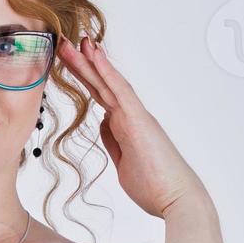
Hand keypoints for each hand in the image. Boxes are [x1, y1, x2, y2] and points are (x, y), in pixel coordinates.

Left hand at [57, 36, 206, 217]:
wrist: (177, 201)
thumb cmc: (155, 187)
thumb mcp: (124, 163)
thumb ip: (114, 142)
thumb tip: (105, 126)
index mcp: (126, 127)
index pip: (101, 97)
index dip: (87, 79)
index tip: (71, 63)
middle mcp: (132, 116)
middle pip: (102, 85)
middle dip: (83, 65)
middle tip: (66, 44)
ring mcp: (136, 116)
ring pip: (109, 83)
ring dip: (91, 62)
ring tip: (76, 42)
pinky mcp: (139, 121)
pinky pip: (120, 91)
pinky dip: (107, 71)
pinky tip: (94, 55)